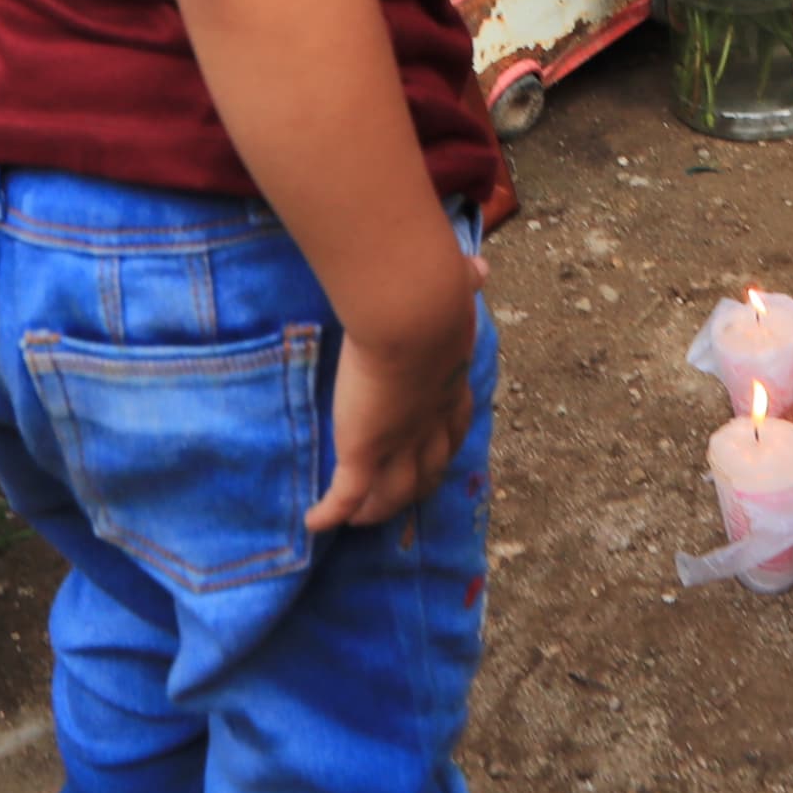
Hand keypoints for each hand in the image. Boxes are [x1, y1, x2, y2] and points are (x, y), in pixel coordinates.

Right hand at [308, 289, 477, 532]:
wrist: (415, 314)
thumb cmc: (435, 295)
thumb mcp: (454, 289)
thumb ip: (463, 282)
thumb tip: (476, 269)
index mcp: (450, 386)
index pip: (453, 423)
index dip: (446, 439)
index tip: (439, 443)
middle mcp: (429, 423)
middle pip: (430, 469)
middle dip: (419, 484)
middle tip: (404, 496)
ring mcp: (398, 442)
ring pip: (393, 491)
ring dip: (379, 507)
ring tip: (361, 517)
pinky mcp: (364, 450)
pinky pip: (347, 494)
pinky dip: (332, 511)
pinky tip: (316, 523)